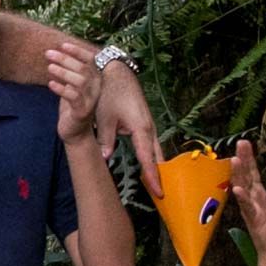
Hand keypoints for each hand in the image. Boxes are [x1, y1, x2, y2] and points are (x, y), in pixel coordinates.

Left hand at [46, 42, 102, 143]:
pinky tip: (51, 84)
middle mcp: (96, 89)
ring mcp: (91, 101)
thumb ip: (68, 72)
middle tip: (48, 53)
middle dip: (65, 59)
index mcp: (95, 80)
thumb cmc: (72, 106)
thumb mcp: (71, 86)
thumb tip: (55, 54)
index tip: (62, 44)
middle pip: (84, 68)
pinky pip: (74, 97)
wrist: (75, 132)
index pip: (90, 60)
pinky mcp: (82, 112)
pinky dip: (62, 89)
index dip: (77, 51)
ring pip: (80, 82)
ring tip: (49, 67)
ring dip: (64, 73)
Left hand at [92, 58, 164, 196]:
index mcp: (141, 128)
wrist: (116, 71)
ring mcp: (148, 124)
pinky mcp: (143, 122)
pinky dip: (151, 156)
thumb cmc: (109, 93)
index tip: (159, 192)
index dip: (153, 176)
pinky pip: (150, 143)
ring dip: (156, 165)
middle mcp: (148, 128)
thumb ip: (106, 138)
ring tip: (159, 185)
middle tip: (162, 193)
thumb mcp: (104, 117)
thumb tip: (106, 158)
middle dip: (159, 174)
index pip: (148, 159)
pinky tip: (150, 166)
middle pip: (156, 156)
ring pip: (154, 150)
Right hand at [230, 139, 265, 265]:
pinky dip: (242, 198)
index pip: (253, 174)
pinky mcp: (255, 221)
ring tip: (235, 159)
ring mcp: (252, 210)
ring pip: (244, 188)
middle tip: (240, 144)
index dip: (249, 159)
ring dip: (239, 174)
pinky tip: (238, 189)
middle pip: (246, 177)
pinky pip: (248, 208)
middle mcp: (253, 201)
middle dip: (243, 160)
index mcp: (260, 196)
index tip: (245, 144)